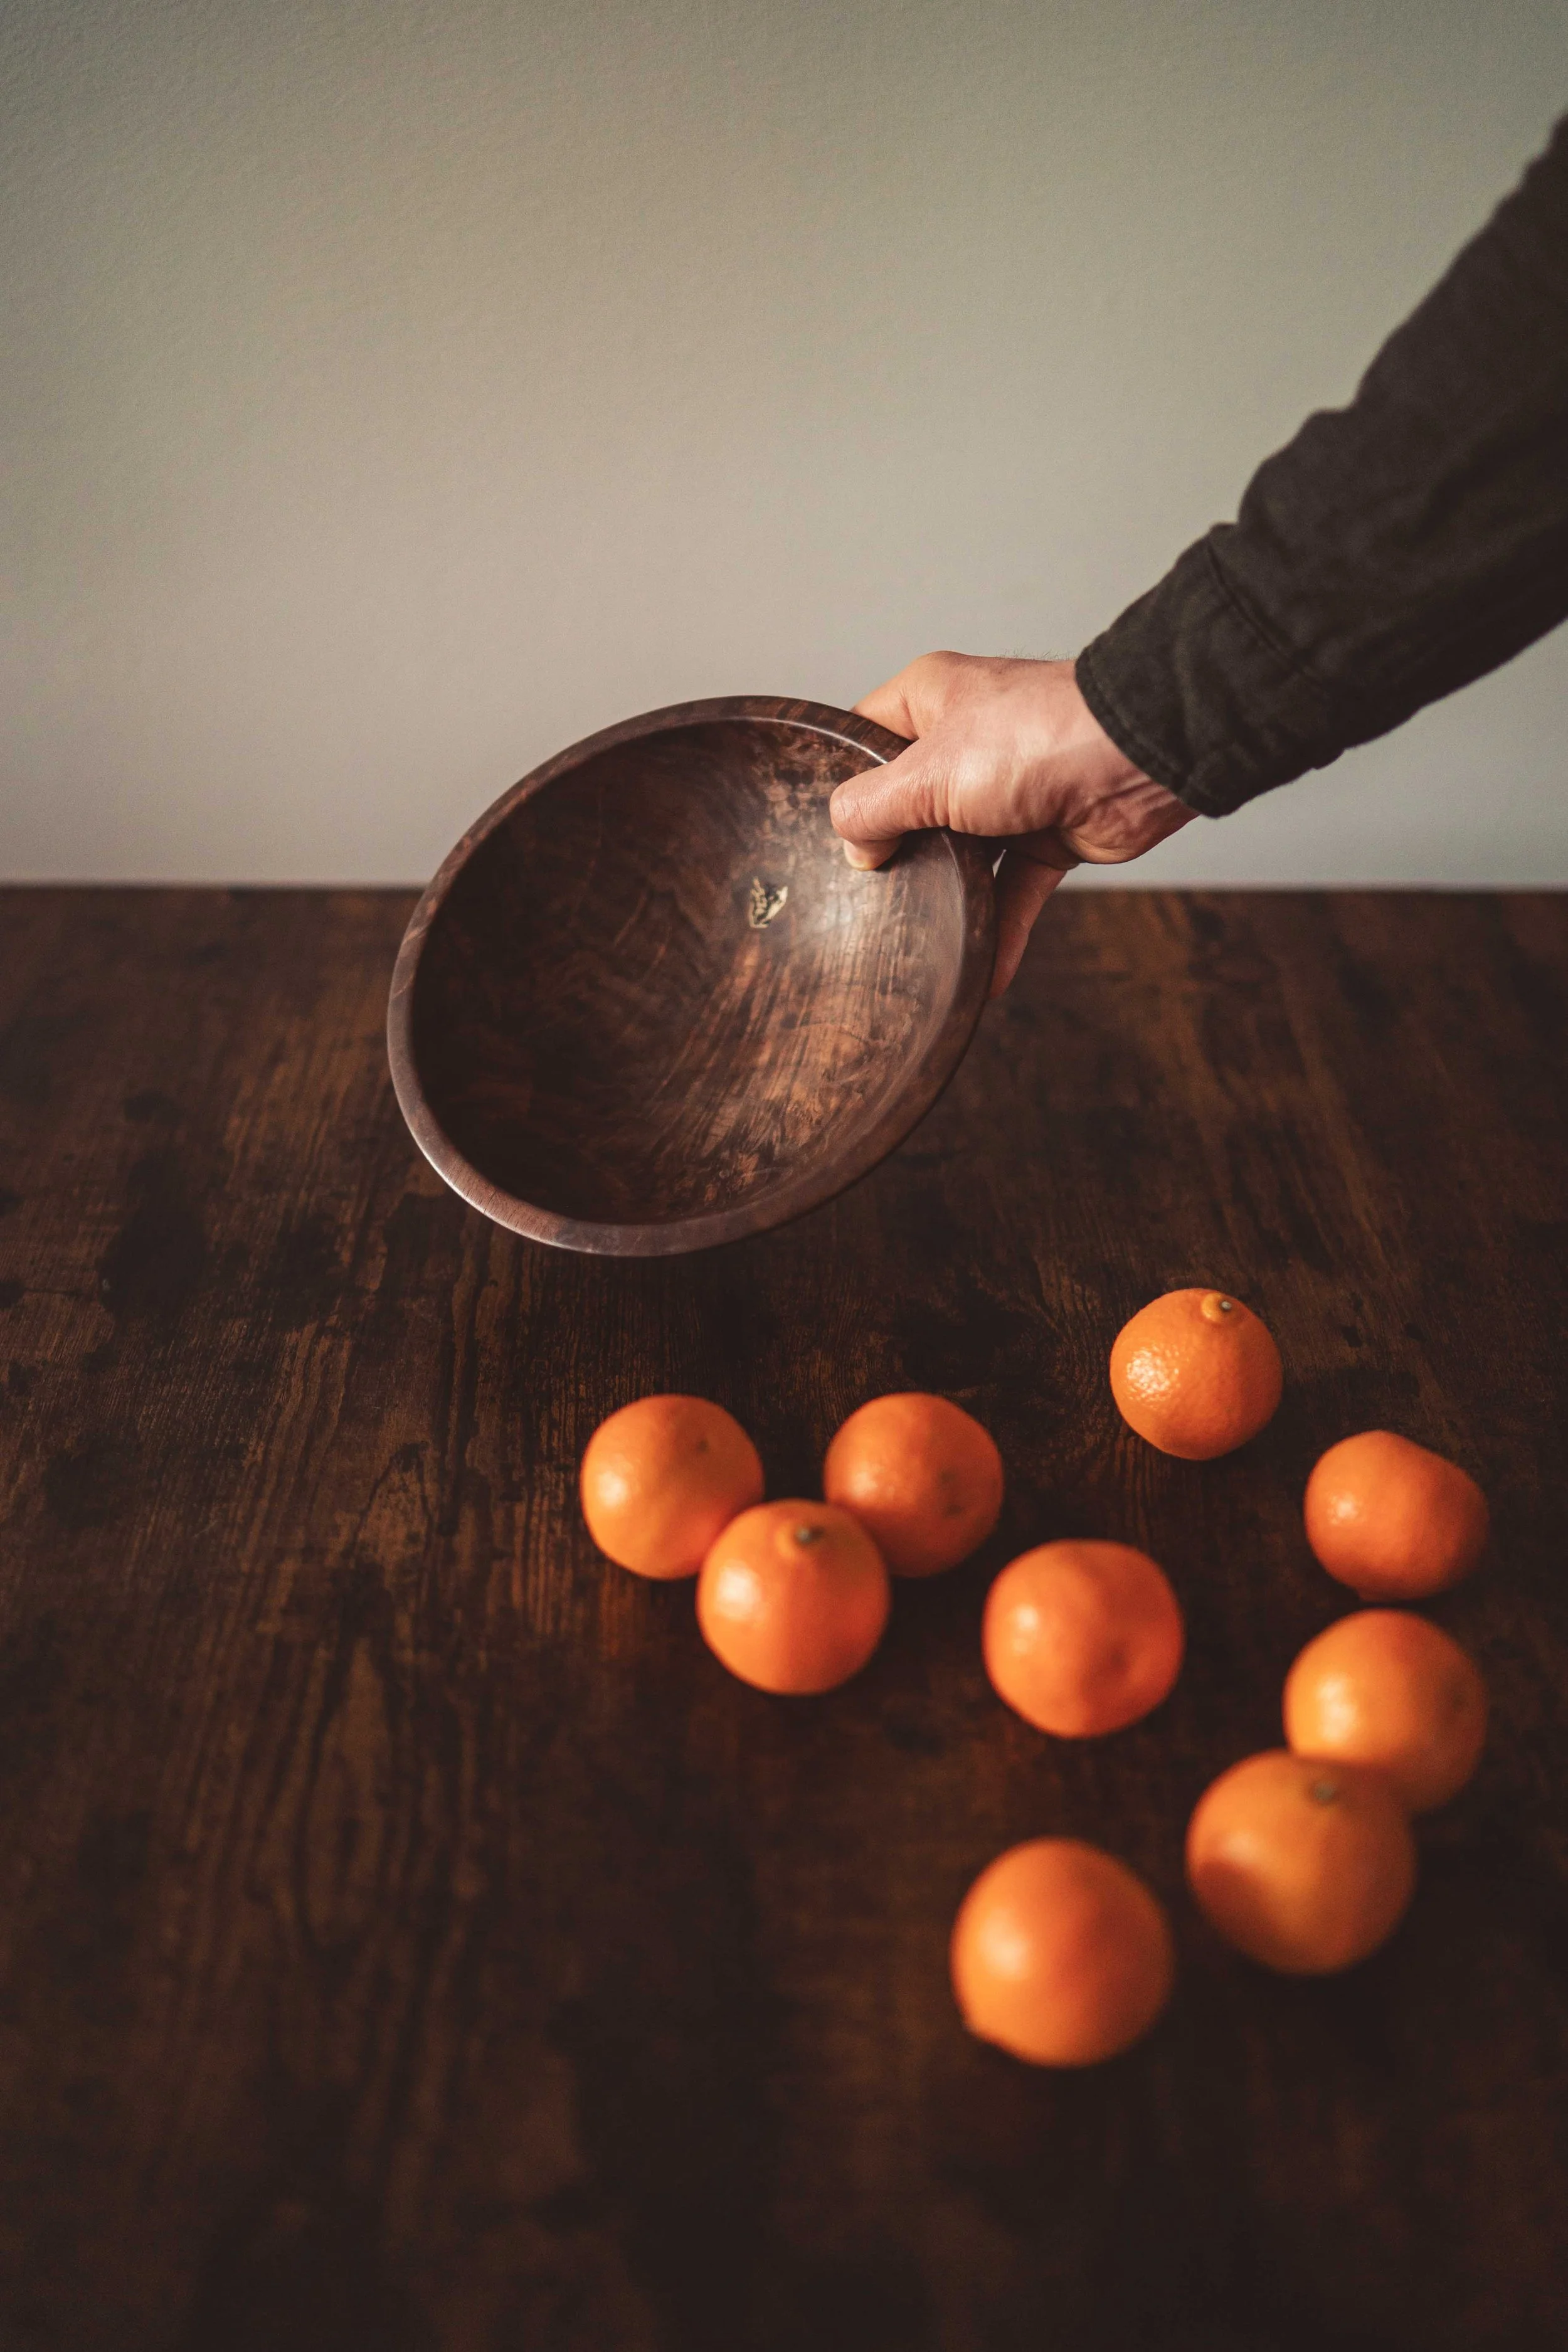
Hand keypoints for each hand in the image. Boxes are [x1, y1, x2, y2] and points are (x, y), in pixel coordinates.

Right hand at [831, 653, 1193, 994]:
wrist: (1136, 758)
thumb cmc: (1035, 738)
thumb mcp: (930, 772)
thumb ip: (875, 807)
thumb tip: (852, 847)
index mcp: (930, 703)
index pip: (865, 737)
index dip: (842, 782)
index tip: (818, 833)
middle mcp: (966, 743)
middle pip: (909, 805)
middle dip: (892, 852)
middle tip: (861, 898)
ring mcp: (1007, 792)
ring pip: (960, 854)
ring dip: (946, 899)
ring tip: (913, 944)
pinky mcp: (1046, 836)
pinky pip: (1013, 890)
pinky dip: (1000, 930)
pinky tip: (983, 974)